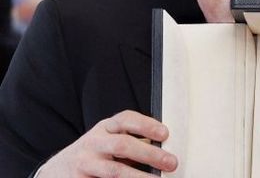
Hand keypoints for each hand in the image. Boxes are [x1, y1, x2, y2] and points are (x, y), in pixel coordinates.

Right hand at [38, 110, 176, 177]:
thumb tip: (163, 149)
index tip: (165, 133)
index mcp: (105, 128)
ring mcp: (85, 163)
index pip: (125, 120)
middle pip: (123, 145)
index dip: (146, 124)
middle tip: (171, 162)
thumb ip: (131, 141)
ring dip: (138, 177)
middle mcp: (94, 143)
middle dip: (149, 154)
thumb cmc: (94, 153)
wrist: (56, 171)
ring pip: (114, 170)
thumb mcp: (108, 140)